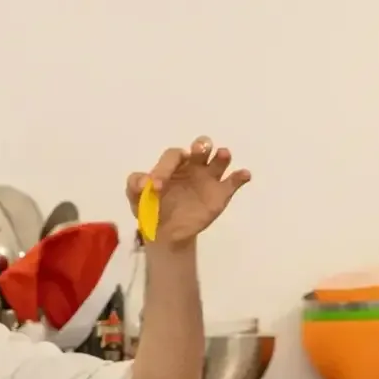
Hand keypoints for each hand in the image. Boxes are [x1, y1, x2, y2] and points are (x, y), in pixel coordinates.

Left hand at [126, 136, 250, 244]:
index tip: (156, 186)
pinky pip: (234, 182)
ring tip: (222, 155)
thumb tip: (145, 183)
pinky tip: (243, 175)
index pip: (173, 157)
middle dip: (201, 146)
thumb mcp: (136, 197)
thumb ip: (134, 186)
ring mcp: (208, 179)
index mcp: (173, 165)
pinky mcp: (221, 194)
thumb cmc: (151, 208)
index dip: (165, 168)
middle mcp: (193, 166)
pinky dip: (240, 176)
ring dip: (222, 156)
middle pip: (201, 148)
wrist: (165, 233)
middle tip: (197, 151)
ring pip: (219, 160)